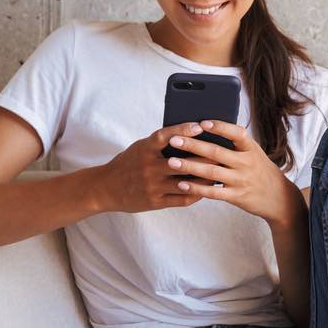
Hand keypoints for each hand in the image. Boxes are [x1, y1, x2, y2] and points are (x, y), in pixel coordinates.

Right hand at [92, 121, 218, 213]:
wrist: (106, 188)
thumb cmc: (127, 164)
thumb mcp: (139, 148)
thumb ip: (159, 143)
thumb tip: (188, 134)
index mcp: (144, 149)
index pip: (165, 136)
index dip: (182, 130)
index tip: (199, 126)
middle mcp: (148, 167)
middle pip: (181, 162)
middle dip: (203, 158)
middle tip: (221, 153)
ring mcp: (152, 186)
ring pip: (184, 183)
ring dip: (203, 179)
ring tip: (219, 174)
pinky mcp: (154, 201)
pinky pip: (180, 199)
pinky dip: (195, 194)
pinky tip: (205, 190)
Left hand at [163, 119, 301, 225]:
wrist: (278, 197)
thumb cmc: (259, 170)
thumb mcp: (253, 153)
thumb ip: (235, 144)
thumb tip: (206, 129)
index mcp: (251, 148)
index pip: (236, 133)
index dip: (220, 127)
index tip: (202, 122)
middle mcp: (246, 163)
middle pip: (216, 152)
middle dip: (193, 145)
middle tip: (174, 140)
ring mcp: (241, 180)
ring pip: (211, 172)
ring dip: (190, 166)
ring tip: (171, 161)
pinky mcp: (236, 197)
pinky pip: (213, 192)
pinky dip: (196, 188)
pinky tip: (182, 184)